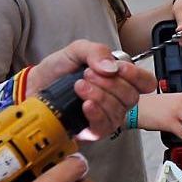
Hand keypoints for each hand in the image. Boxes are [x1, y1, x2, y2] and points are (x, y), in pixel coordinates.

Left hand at [29, 40, 155, 140]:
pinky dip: (96, 113)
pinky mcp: (93, 131)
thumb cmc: (58, 69)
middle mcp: (118, 99)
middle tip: (87, 74)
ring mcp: (107, 116)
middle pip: (132, 97)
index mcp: (120, 79)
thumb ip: (96, 51)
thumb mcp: (77, 50)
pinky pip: (104, 126)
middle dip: (110, 84)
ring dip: (99, 96)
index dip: (136, 76)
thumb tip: (112, 67)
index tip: (118, 68)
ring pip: (118, 111)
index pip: (145, 82)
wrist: (35, 86)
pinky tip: (86, 105)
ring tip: (78, 86)